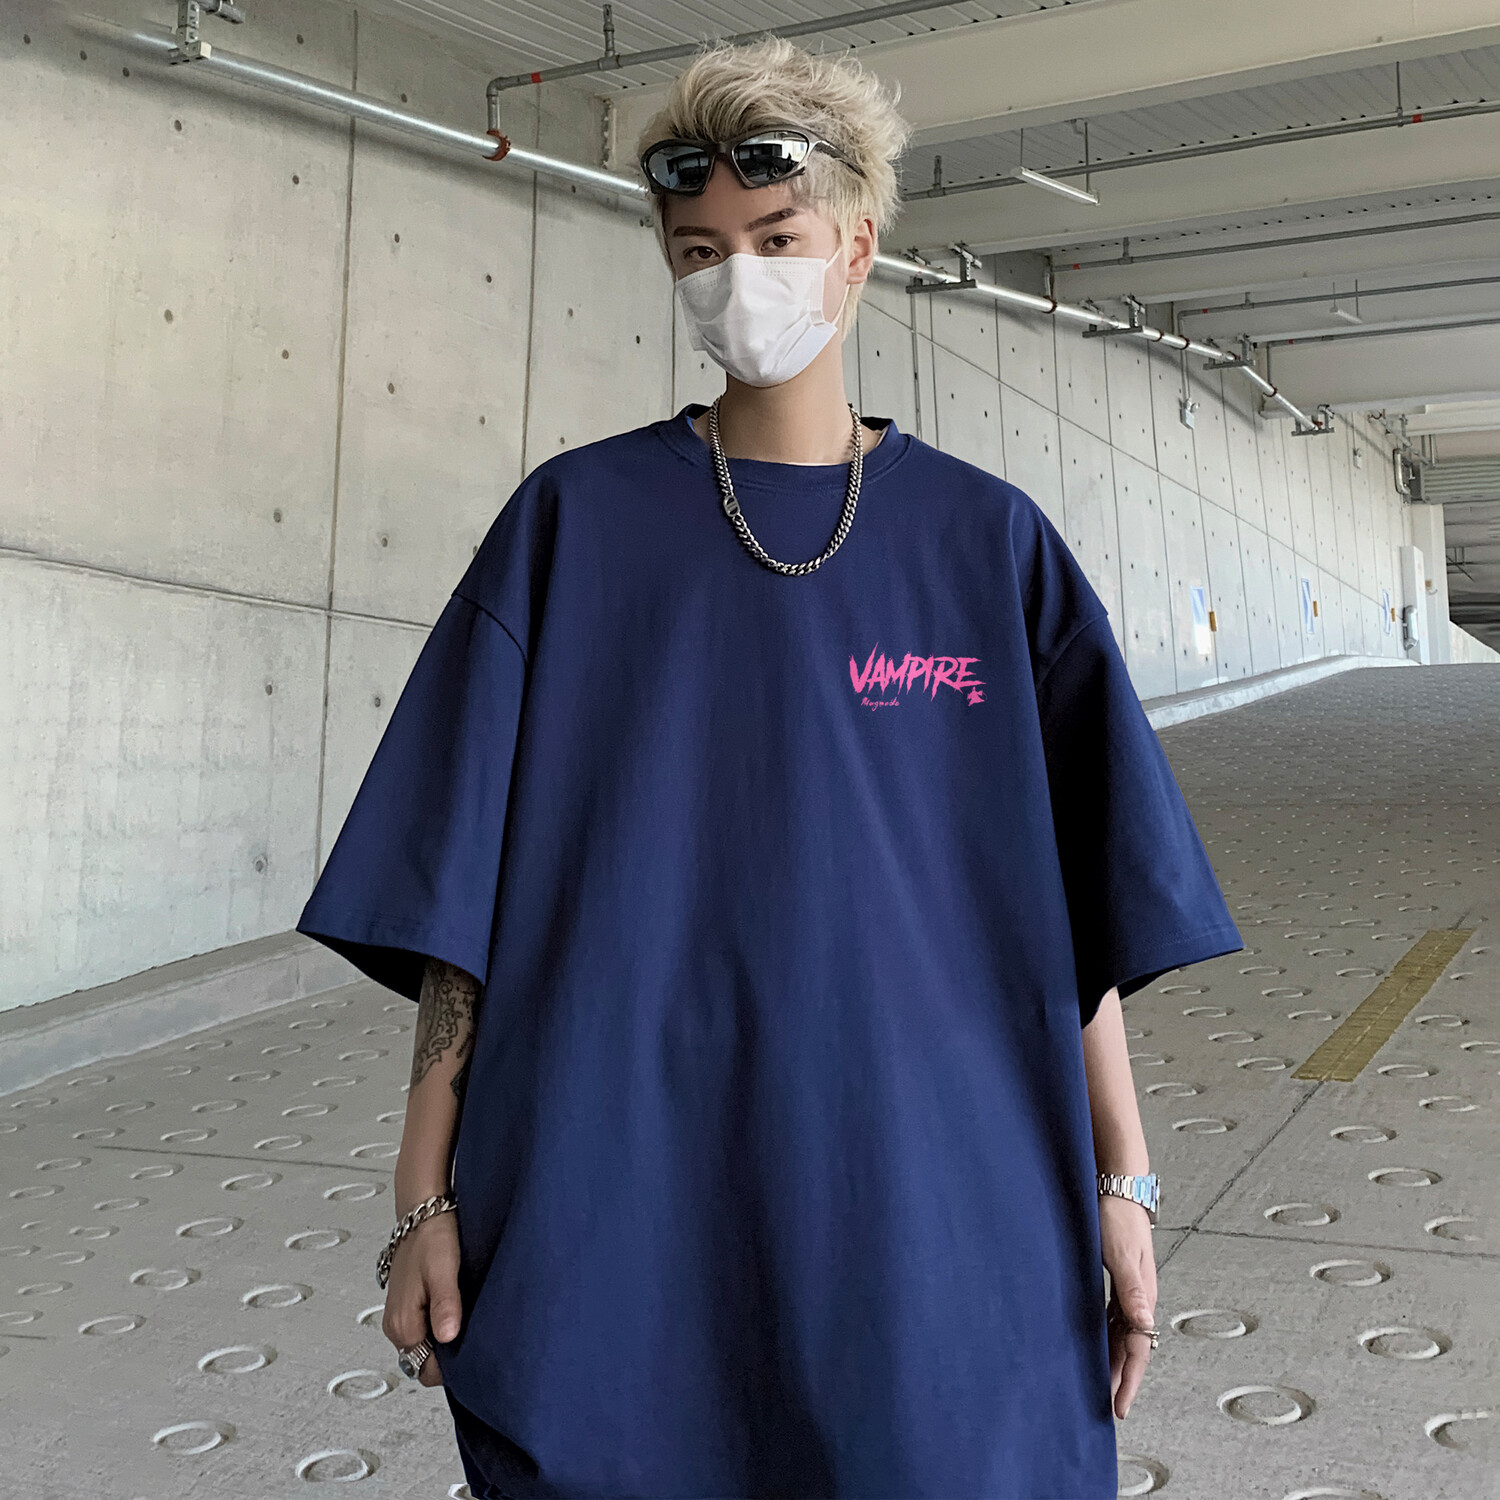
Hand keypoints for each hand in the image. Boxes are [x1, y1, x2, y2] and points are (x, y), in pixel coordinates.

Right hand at [381, 1210, 462, 1387]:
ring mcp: (402, 1316)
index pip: (426, 1371)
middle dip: (450, 1356)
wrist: (424, 1211)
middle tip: (475, 1335)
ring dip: (447, 1340)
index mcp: (402, 1324)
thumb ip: (445, 1304)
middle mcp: (397, 1325)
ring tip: (467, 1318)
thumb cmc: (432, 1235)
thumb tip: (448, 1336)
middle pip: (425, 1363)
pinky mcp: (410, 1306)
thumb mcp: (443, 1270)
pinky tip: (458, 1309)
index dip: (452, 1367)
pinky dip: (443, 1326)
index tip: (473, 1350)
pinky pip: (427, 1330)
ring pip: (427, 1346)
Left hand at [1099, 1194, 1157, 1418]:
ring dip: (1115, 1361)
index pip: (1138, 1349)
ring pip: (1124, 1336)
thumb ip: (1132, 1290)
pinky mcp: (1119, 1281)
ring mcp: (1130, 1291)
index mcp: (1142, 1296)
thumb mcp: (1121, 1255)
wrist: (1117, 1190)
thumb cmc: (1117, 1218)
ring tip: (1104, 1385)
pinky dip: (1109, 1338)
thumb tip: (1145, 1323)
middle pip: (1132, 1348)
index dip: (1128, 1380)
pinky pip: (1116, 1319)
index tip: (1119, 1406)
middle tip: (1110, 1406)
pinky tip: (1099, 1345)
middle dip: (1122, 1378)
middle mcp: (1139, 1298)